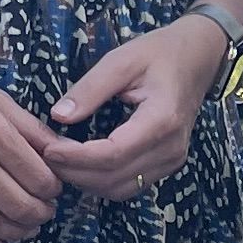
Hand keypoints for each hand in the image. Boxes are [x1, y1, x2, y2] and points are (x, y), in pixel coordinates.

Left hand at [39, 14, 231, 203]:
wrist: (198, 59)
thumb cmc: (160, 53)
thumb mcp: (121, 60)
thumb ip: (90, 88)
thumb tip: (58, 116)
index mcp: (162, 119)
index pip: (113, 154)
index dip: (76, 158)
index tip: (48, 148)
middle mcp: (171, 148)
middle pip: (114, 178)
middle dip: (75, 172)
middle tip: (45, 154)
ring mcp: (172, 160)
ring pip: (120, 189)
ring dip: (86, 181)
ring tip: (60, 160)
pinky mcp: (167, 165)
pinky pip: (130, 186)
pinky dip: (102, 181)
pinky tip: (82, 164)